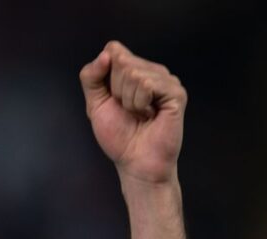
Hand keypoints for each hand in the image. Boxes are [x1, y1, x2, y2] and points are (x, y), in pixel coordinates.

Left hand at [79, 41, 187, 184]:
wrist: (134, 161)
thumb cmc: (118, 135)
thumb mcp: (95, 104)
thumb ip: (91, 77)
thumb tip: (105, 54)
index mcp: (134, 70)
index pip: (113, 49)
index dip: (104, 74)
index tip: (111, 98)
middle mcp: (152, 71)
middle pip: (121, 60)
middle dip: (115, 90)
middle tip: (127, 110)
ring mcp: (166, 80)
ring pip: (133, 73)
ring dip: (128, 100)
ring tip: (139, 114)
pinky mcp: (176, 92)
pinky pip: (148, 84)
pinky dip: (140, 103)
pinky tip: (150, 114)